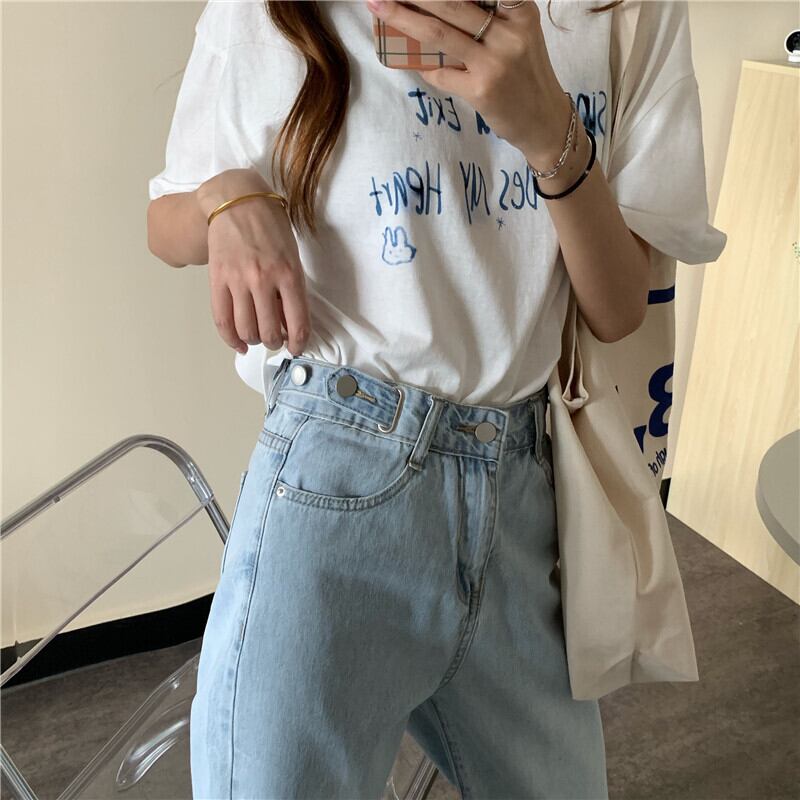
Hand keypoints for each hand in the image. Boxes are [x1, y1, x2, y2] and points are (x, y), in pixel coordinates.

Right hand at [196, 169, 310, 356]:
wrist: (237, 201)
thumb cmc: (270, 226)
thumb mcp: (292, 255)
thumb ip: (292, 288)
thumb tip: (287, 322)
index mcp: (289, 274)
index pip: (297, 322)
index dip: (298, 343)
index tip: (296, 347)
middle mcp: (264, 280)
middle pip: (269, 331)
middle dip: (275, 342)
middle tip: (276, 339)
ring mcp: (238, 280)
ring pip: (246, 329)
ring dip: (254, 340)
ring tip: (258, 337)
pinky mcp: (218, 279)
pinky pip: (222, 319)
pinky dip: (231, 338)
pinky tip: (239, 344)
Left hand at [364, 0, 570, 161]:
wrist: (544, 122)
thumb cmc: (526, 75)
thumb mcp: (520, 36)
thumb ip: (492, 18)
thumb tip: (439, 9)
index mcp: (520, 12)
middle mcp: (510, 34)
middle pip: (452, 3)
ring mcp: (494, 63)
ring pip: (439, 34)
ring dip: (403, 19)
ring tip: (379, 7)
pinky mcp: (481, 90)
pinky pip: (441, 73)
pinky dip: (425, 67)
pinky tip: (417, 64)